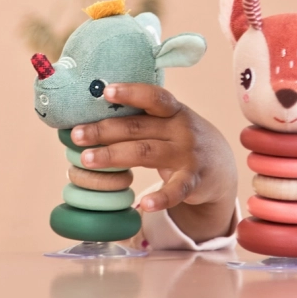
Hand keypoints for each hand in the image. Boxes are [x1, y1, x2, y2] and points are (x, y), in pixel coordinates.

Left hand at [70, 83, 237, 242]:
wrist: (221, 165)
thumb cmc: (180, 137)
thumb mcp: (168, 120)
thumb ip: (141, 117)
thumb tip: (94, 112)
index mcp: (172, 110)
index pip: (153, 97)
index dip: (131, 93)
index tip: (106, 92)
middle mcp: (181, 129)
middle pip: (138, 128)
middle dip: (104, 130)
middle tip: (75, 135)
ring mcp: (188, 154)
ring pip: (145, 153)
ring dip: (114, 156)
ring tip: (87, 160)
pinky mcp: (194, 180)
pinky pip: (176, 190)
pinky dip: (161, 198)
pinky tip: (143, 205)